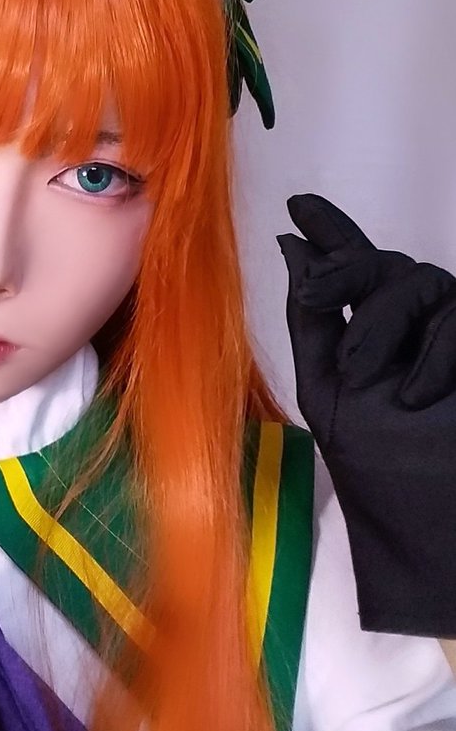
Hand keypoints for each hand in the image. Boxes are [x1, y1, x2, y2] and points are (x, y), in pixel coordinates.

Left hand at [278, 193, 455, 636]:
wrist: (432, 525)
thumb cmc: (378, 468)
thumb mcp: (326, 387)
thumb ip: (311, 318)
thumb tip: (290, 244)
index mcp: (369, 334)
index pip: (353, 268)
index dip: (330, 230)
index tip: (298, 204)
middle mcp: (412, 327)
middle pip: (382, 265)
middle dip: (344, 274)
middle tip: (316, 293)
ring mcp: (451, 337)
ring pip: (421, 281)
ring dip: (383, 324)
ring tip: (365, 376)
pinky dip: (435, 354)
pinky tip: (418, 395)